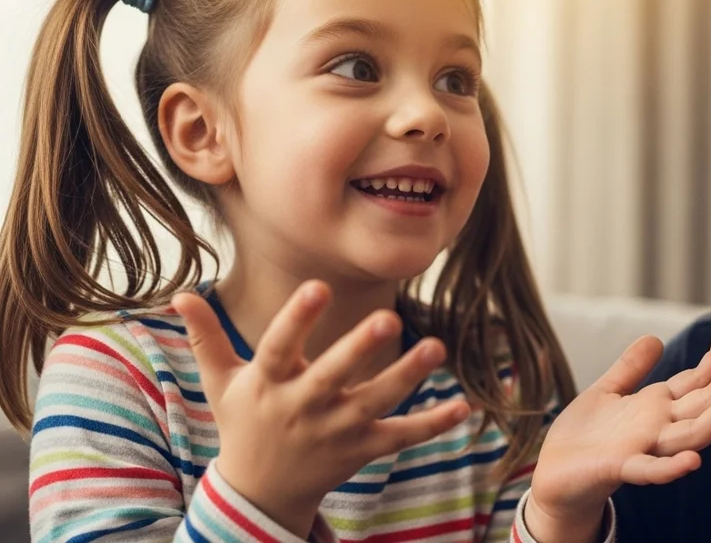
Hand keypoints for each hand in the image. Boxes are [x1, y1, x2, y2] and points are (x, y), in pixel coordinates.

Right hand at [172, 280, 470, 536]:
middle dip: (358, 349)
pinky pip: (400, 436)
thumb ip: (206, 337)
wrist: (259, 493)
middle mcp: (302, 408)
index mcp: (268, 385)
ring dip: (406, 377)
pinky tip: (464, 406)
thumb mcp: (220, 383)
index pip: (279, 347)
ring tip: (436, 347)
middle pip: (332, 377)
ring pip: (375, 404)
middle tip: (389, 317)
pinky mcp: (362, 451)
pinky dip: (432, 424)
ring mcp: (335, 432)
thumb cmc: (243, 423)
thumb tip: (179, 293)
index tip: (317, 285)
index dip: (297, 317)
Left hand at [526, 326, 710, 541]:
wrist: (554, 474)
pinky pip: (650, 470)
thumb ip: (631, 368)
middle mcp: (659, 428)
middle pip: (704, 403)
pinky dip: (671, 468)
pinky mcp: (620, 468)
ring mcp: (644, 449)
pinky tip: (693, 461)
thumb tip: (655, 338)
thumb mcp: (607, 391)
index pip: (696, 383)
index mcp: (657, 408)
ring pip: (692, 434)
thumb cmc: (583, 436)